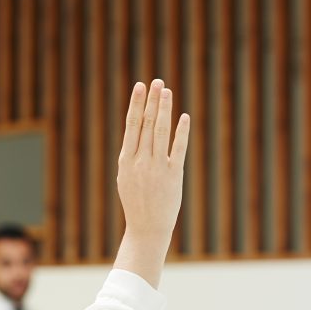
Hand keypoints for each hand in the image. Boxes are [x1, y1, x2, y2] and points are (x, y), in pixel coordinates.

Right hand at [113, 79, 190, 287]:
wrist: (147, 228)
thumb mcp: (126, 177)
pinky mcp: (174, 176)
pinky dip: (181, 132)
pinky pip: (178, 149)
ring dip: (164, 110)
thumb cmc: (137, 202)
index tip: (140, 86)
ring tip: (167, 92)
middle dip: (152, 101)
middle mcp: (141, 162)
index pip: (132, 126)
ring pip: (161, 132)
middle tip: (157, 82)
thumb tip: (138, 130)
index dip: (136, 104)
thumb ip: (132, 155)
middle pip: (147, 124)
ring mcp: (157, 168)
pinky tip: (184, 117)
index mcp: (126, 161)